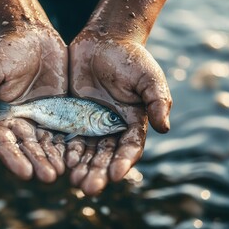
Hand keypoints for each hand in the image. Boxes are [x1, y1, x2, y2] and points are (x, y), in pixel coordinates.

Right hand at [0, 26, 67, 182]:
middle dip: (38, 163)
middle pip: (29, 149)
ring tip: (63, 172)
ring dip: (54, 160)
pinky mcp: (61, 113)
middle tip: (49, 177)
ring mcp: (42, 120)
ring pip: (48, 145)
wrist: (32, 36)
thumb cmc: (5, 52)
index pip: (5, 144)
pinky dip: (70, 144)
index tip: (24, 173)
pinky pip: (66, 131)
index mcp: (0, 119)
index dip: (13, 159)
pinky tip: (77, 156)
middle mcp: (21, 124)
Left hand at [67, 30, 171, 194]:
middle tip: (89, 187)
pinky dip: (67, 149)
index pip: (129, 147)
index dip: (123, 161)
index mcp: (132, 123)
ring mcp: (91, 124)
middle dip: (98, 171)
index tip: (115, 174)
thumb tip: (166, 128)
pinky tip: (62, 160)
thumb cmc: (130, 58)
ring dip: (82, 167)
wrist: (103, 41)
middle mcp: (111, 128)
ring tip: (74, 180)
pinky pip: (69, 136)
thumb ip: (157, 100)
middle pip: (105, 155)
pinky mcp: (73, 116)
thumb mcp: (148, 76)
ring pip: (86, 150)